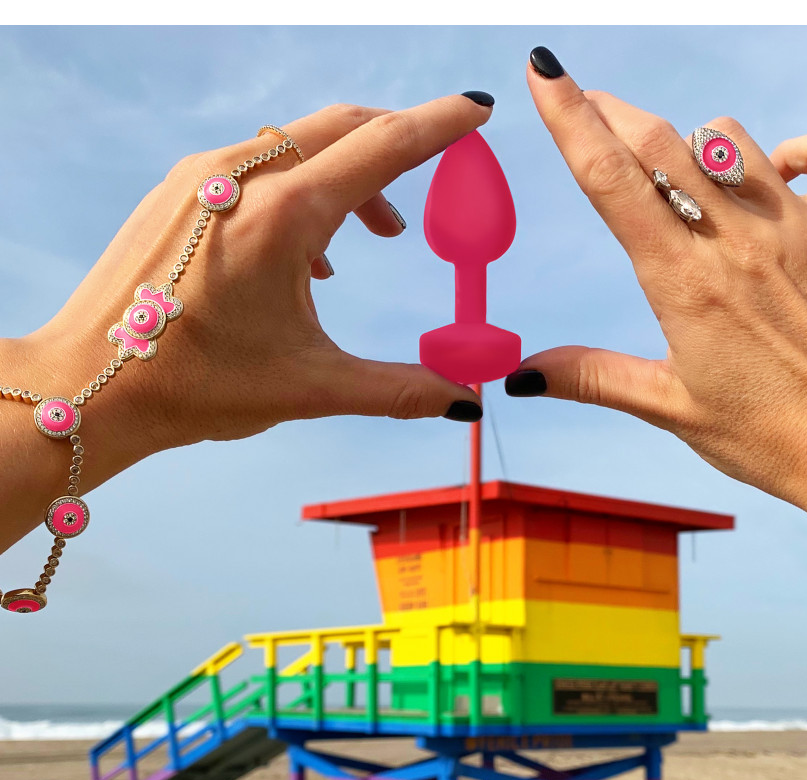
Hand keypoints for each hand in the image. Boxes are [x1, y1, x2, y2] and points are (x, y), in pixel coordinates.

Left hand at [19, 96, 491, 454]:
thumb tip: (466, 400)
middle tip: (434, 175)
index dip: (440, 126)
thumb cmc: (196, 385)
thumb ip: (399, 389)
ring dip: (348, 174)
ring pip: (298, 144)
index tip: (477, 111)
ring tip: (371, 235)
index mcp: (284, 215)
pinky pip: (257, 163)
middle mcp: (242, 176)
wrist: (89, 384)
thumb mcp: (312, 387)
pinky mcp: (179, 190)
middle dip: (397, 142)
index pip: (383, 145)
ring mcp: (203, 176)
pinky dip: (300, 187)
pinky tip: (306, 252)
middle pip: (343, 126)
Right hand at [508, 48, 806, 541]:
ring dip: (691, 145)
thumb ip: (594, 378)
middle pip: (660, 143)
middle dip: (615, 110)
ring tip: (680, 173)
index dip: (570, 118)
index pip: (612, 180)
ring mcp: (800, 228)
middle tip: (590, 99)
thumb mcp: (673, 409)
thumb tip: (519, 377)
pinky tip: (774, 175)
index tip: (544, 73)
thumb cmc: (774, 440)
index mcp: (683, 285)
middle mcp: (737, 242)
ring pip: (730, 141)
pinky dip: (790, 151)